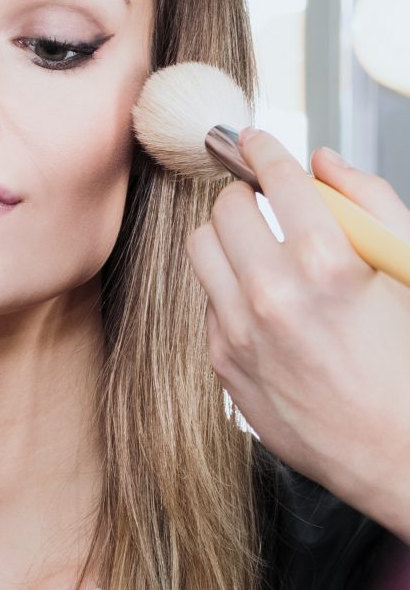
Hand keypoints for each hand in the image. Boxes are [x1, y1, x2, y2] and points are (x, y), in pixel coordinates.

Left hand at [187, 132, 409, 535]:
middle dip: (242, 196)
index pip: (275, 180)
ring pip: (201, 252)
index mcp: (328, 264)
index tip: (254, 141)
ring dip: (226, 238)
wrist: (396, 449)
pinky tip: (265, 301)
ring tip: (258, 245)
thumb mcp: (408, 267)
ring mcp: (239, 332)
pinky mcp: (223, 363)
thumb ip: (369, 203)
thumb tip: (324, 162)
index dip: (262, 150)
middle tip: (263, 200)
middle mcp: (272, 295)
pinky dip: (229, 289)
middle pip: (222, 211)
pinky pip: (208, 303)